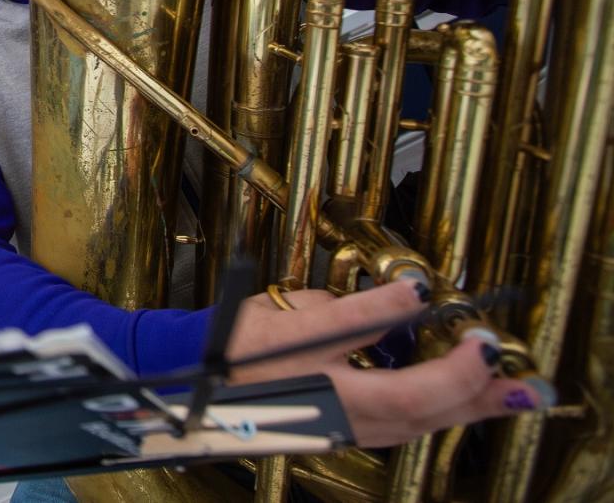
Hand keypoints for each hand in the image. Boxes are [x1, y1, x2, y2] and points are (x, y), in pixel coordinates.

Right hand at [228, 280, 540, 447]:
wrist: (201, 372)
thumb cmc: (237, 343)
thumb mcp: (292, 314)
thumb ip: (358, 309)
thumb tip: (411, 294)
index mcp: (325, 391)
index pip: (407, 390)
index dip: (454, 369)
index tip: (481, 338)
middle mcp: (340, 419)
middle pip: (425, 417)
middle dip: (478, 395)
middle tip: (521, 380)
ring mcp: (344, 428)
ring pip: (419, 425)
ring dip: (465, 405)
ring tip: (504, 390)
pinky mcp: (345, 428)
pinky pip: (404, 425)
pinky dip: (437, 408)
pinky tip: (456, 394)